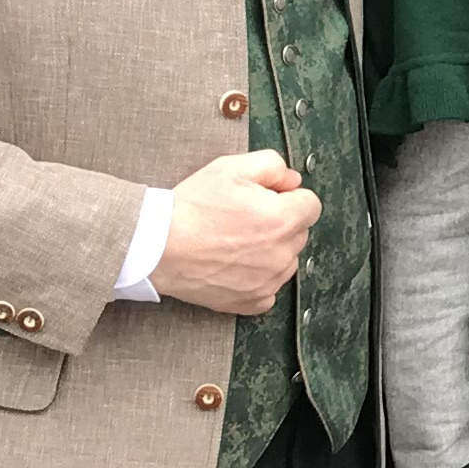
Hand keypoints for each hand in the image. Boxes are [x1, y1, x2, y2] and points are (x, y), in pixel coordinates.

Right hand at [152, 150, 318, 313]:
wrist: (158, 246)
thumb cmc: (191, 209)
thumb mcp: (232, 167)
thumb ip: (273, 166)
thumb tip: (292, 181)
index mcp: (283, 220)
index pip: (310, 205)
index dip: (288, 197)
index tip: (267, 198)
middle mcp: (282, 254)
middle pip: (298, 233)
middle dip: (279, 222)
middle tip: (244, 217)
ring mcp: (268, 281)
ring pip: (285, 260)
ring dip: (270, 250)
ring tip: (234, 240)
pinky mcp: (252, 302)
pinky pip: (269, 288)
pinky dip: (257, 278)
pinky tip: (234, 264)